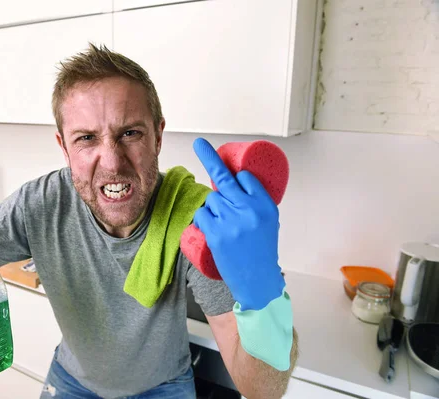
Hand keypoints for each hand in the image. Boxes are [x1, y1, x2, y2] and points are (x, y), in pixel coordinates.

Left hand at [192, 138, 284, 310]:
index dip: (237, 179)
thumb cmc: (262, 251)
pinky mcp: (215, 233)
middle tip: (199, 143)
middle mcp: (249, 210)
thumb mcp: (268, 221)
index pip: (245, 178)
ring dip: (212, 208)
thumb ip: (254, 202)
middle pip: (224, 180)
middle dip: (209, 158)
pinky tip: (211, 229)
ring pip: (210, 200)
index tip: (232, 173)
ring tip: (224, 226)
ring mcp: (231, 221)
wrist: (258, 280)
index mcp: (265, 205)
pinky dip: (202, 219)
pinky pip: (201, 214)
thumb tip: (236, 182)